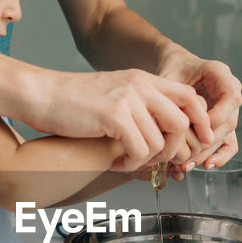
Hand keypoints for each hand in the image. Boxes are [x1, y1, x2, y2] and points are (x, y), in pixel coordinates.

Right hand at [33, 68, 210, 171]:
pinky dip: (130, 163)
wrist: (42, 95)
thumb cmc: (74, 102)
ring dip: (145, 160)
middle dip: (175, 150)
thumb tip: (164, 136)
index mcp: (144, 80)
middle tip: (157, 162)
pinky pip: (139, 150)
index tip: (197, 142)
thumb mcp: (115, 95)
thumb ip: (141, 108)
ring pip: (159, 142)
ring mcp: (128, 99)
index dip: (200, 121)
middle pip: (181, 122)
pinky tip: (116, 162)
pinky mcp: (114, 115)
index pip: (189, 96)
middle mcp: (141, 85)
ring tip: (126, 160)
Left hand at [155, 51, 241, 170]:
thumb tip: (169, 124)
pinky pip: (230, 143)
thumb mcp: (167, 78)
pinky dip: (220, 156)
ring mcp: (228, 109)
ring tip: (187, 164)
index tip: (199, 128)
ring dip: (208, 152)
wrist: (173, 72)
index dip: (218, 115)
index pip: (231, 96)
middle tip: (188, 154)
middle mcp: (229, 91)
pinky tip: (206, 166)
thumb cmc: (170, 72)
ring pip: (227, 135)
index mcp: (220, 73)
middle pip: (230, 121)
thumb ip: (170, 95)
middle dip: (209, 141)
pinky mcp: (223, 124)